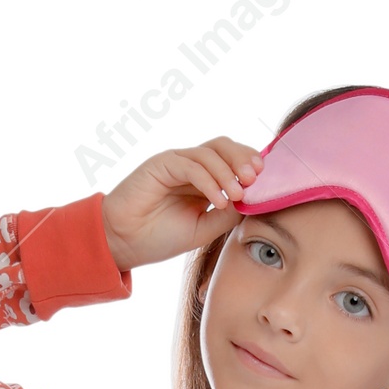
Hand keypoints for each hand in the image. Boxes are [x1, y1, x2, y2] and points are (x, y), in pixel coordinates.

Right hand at [101, 137, 263, 270]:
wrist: (124, 242)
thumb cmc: (159, 237)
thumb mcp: (203, 229)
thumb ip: (226, 214)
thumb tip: (251, 201)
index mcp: (202, 179)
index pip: (230, 160)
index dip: (248, 165)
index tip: (265, 181)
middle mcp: (190, 166)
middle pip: (223, 146)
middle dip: (243, 159)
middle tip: (255, 179)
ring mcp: (175, 162)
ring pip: (209, 152)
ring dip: (228, 171)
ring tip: (238, 193)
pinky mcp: (161, 164)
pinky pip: (191, 166)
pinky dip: (209, 181)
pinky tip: (218, 199)